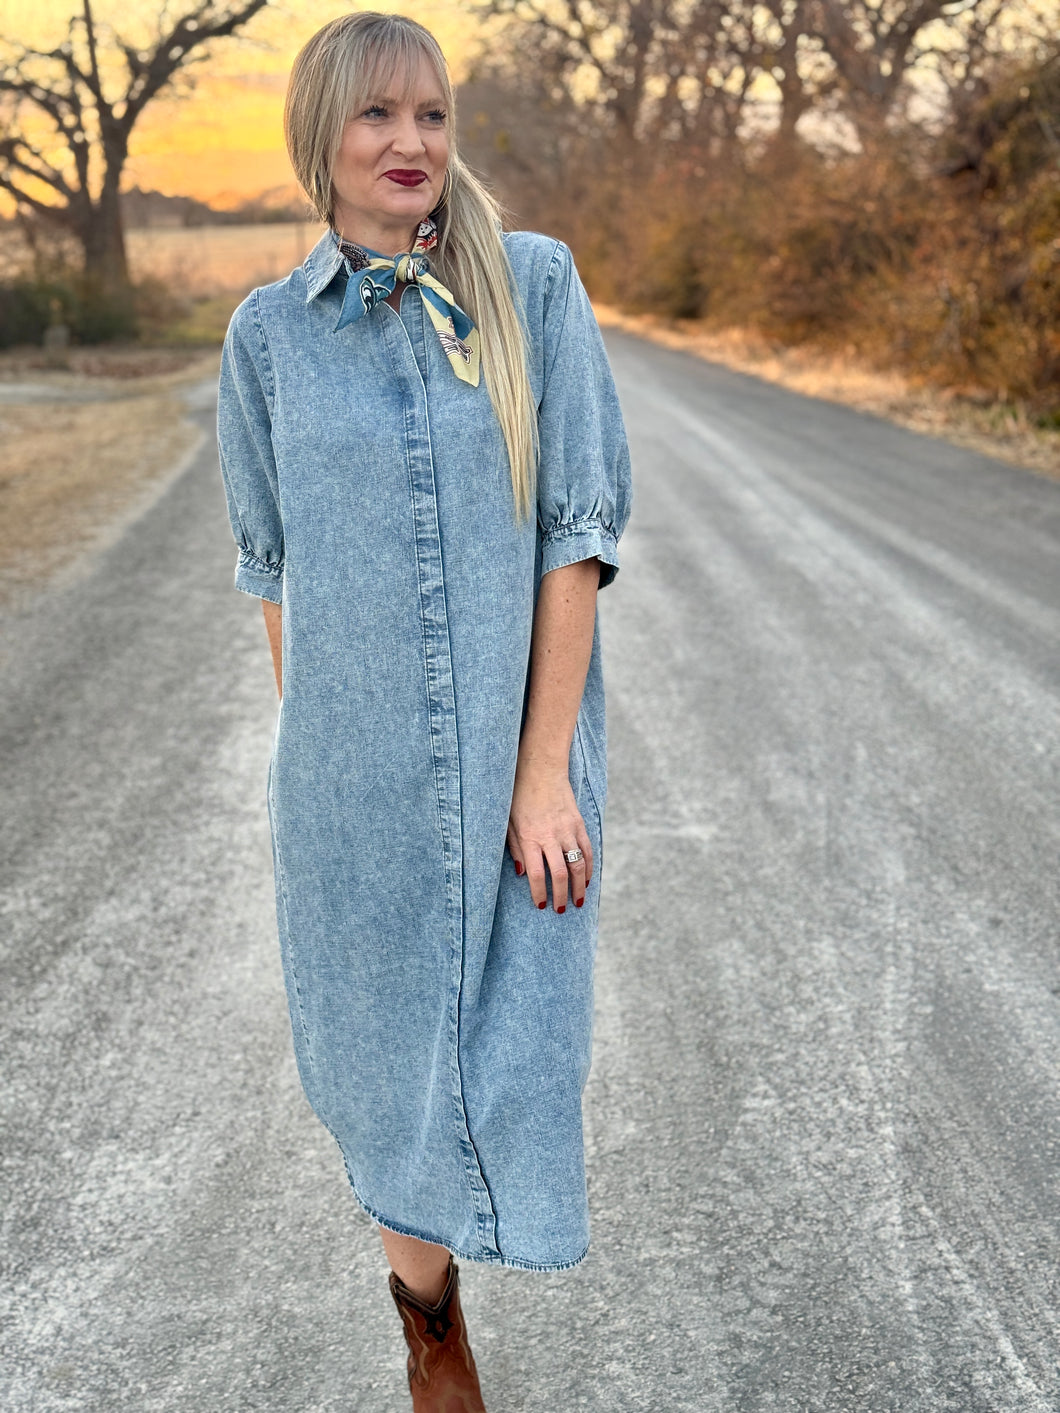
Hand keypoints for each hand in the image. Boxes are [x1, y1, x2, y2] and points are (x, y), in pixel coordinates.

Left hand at [506, 755, 593, 912]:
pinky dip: (589, 867)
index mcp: (530, 837)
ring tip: (578, 900)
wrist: (540, 769)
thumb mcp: (508, 822)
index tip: (541, 904)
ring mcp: (567, 829)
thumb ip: (515, 848)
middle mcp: (550, 836)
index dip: (539, 892)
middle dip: (561, 896)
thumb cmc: (518, 796)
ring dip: (579, 886)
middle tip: (561, 909)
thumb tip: (521, 872)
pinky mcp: (578, 823)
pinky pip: (587, 850)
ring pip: (578, 864)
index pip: (536, 873)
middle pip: (560, 874)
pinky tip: (587, 879)